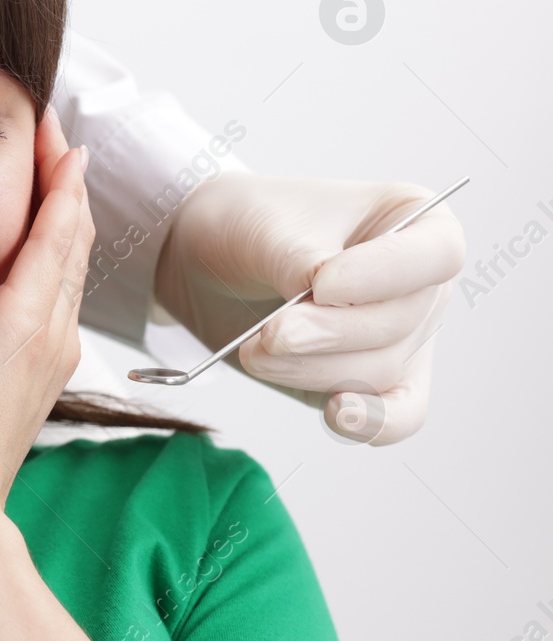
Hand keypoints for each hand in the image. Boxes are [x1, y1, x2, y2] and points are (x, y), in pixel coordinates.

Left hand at [154, 173, 466, 443]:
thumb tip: (321, 309)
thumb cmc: (244, 226)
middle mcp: (419, 282)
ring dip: (308, 367)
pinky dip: (372, 422)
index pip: (437, 254)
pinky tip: (340, 415)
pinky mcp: (368, 381)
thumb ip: (302, 266)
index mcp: (410, 218)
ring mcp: (400, 336)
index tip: (322, 285)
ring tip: (257, 347)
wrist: (204, 262)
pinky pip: (397, 416)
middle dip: (326, 334)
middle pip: (401, 323)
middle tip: (271, 332)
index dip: (383, 276)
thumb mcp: (267, 230)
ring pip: (379, 371)